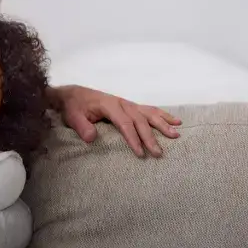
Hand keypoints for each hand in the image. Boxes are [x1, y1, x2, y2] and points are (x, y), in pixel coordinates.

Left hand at [51, 84, 180, 157]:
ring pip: (148, 113)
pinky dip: (162, 115)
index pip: (124, 123)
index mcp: (108, 105)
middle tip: (158, 153)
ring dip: (162, 124)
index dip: (133, 138)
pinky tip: (175, 121)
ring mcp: (127, 104)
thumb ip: (81, 126)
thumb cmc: (73, 107)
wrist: (73, 94)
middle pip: (139, 120)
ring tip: (175, 135)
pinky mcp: (129, 106)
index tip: (140, 153)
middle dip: (150, 137)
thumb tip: (91, 138)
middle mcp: (121, 103)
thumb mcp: (72, 116)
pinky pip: (148, 110)